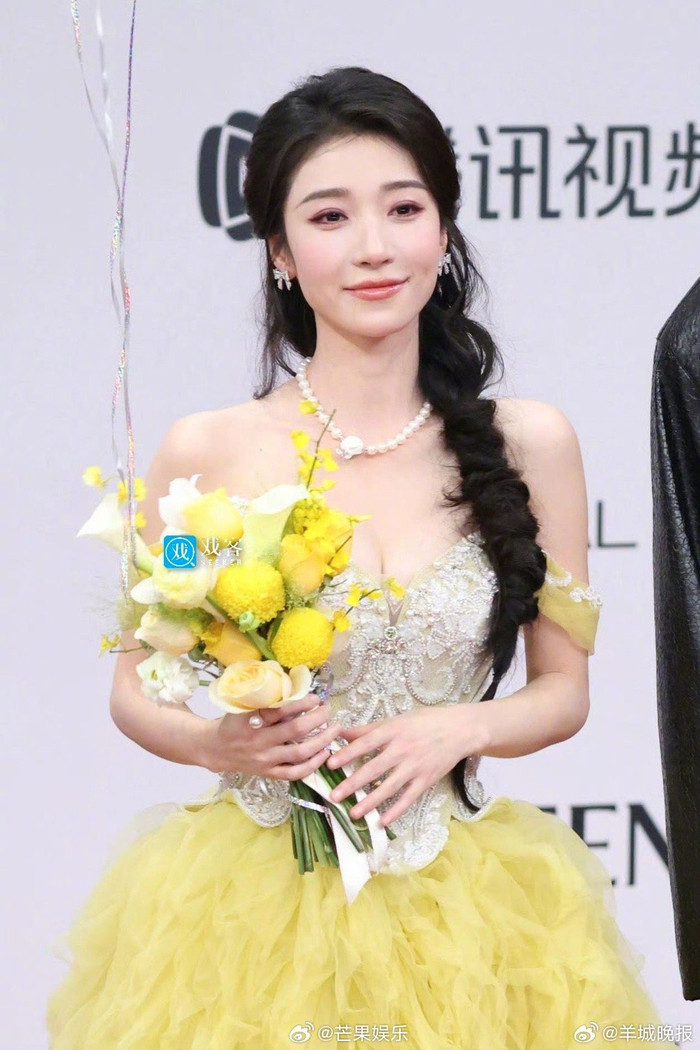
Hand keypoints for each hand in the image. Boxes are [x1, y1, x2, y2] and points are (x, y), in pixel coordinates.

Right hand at [202, 693, 341, 781]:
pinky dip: (312, 765)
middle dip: (317, 719)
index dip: (300, 703)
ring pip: (299, 754)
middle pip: (294, 731)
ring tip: (334, 730)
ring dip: (321, 741)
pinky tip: (325, 753)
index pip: (279, 711)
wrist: (216, 748)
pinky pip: (294, 773)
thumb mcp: (243, 706)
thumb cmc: (234, 721)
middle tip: (329, 710)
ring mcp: (264, 760)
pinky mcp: (268, 773)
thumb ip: (266, 700)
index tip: (315, 698)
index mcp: (250, 720)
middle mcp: (258, 741)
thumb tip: (297, 688)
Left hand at [325, 706, 482, 826]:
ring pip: (389, 787)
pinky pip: (408, 798)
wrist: (459, 730)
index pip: (366, 743)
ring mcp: (415, 766)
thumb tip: (340, 731)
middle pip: (374, 768)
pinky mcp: (426, 780)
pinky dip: (396, 811)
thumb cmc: (424, 722)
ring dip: (370, 801)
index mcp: (393, 731)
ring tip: (353, 813)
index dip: (348, 753)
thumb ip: (368, 729)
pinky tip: (382, 821)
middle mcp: (402, 749)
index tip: (330, 764)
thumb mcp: (396, 720)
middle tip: (334, 795)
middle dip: (353, 783)